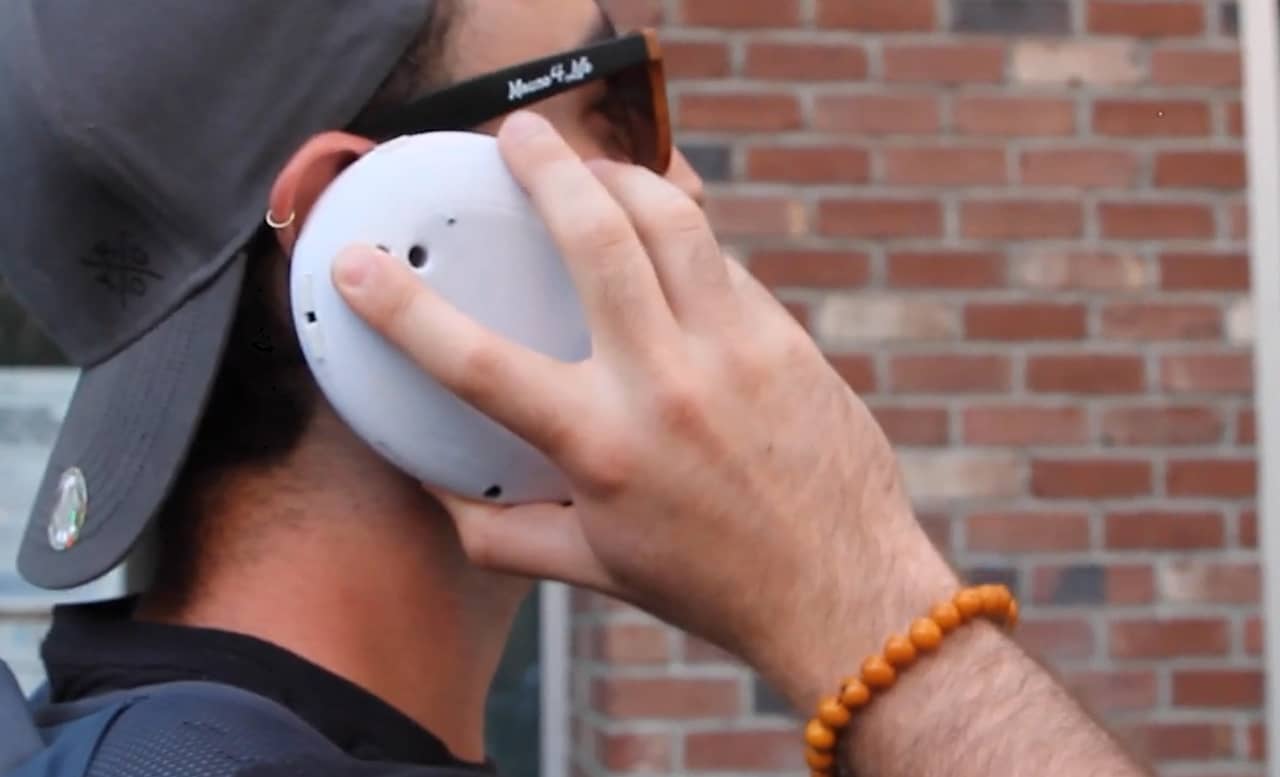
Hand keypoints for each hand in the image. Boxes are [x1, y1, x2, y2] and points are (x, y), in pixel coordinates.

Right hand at [331, 111, 956, 706]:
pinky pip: (723, 264)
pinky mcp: (784, 339)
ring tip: (596, 168)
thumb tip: (437, 499)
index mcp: (601, 446)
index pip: (478, 363)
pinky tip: (668, 246)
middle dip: (547, 169)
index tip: (359, 265)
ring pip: (674, 221)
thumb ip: (502, 534)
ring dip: (626, 176)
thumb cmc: (711, 584)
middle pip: (597, 238)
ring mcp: (734, 352)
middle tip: (520, 137)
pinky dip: (686, 241)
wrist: (840, 591)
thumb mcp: (594, 568)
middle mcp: (664, 385)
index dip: (404, 309)